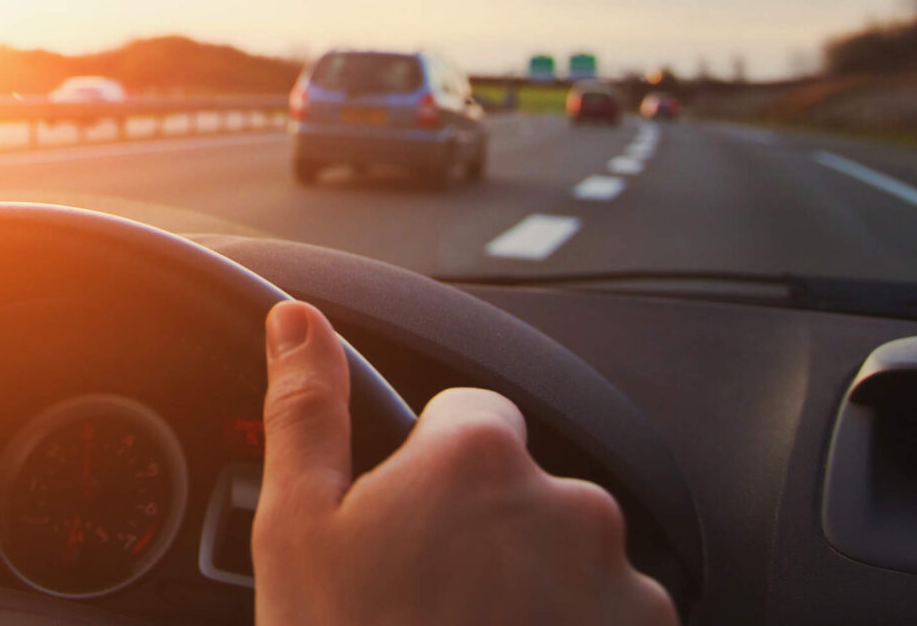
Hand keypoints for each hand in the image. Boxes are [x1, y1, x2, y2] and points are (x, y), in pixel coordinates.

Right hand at [252, 301, 675, 625]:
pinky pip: (609, 619)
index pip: (469, 417)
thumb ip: (308, 409)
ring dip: (531, 589)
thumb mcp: (296, 530)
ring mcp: (620, 586)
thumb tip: (298, 320)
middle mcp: (569, 506)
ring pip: (569, 558)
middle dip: (483, 533)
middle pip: (524, 491)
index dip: (426, 469)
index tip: (401, 529)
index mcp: (480, 459)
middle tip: (423, 602)